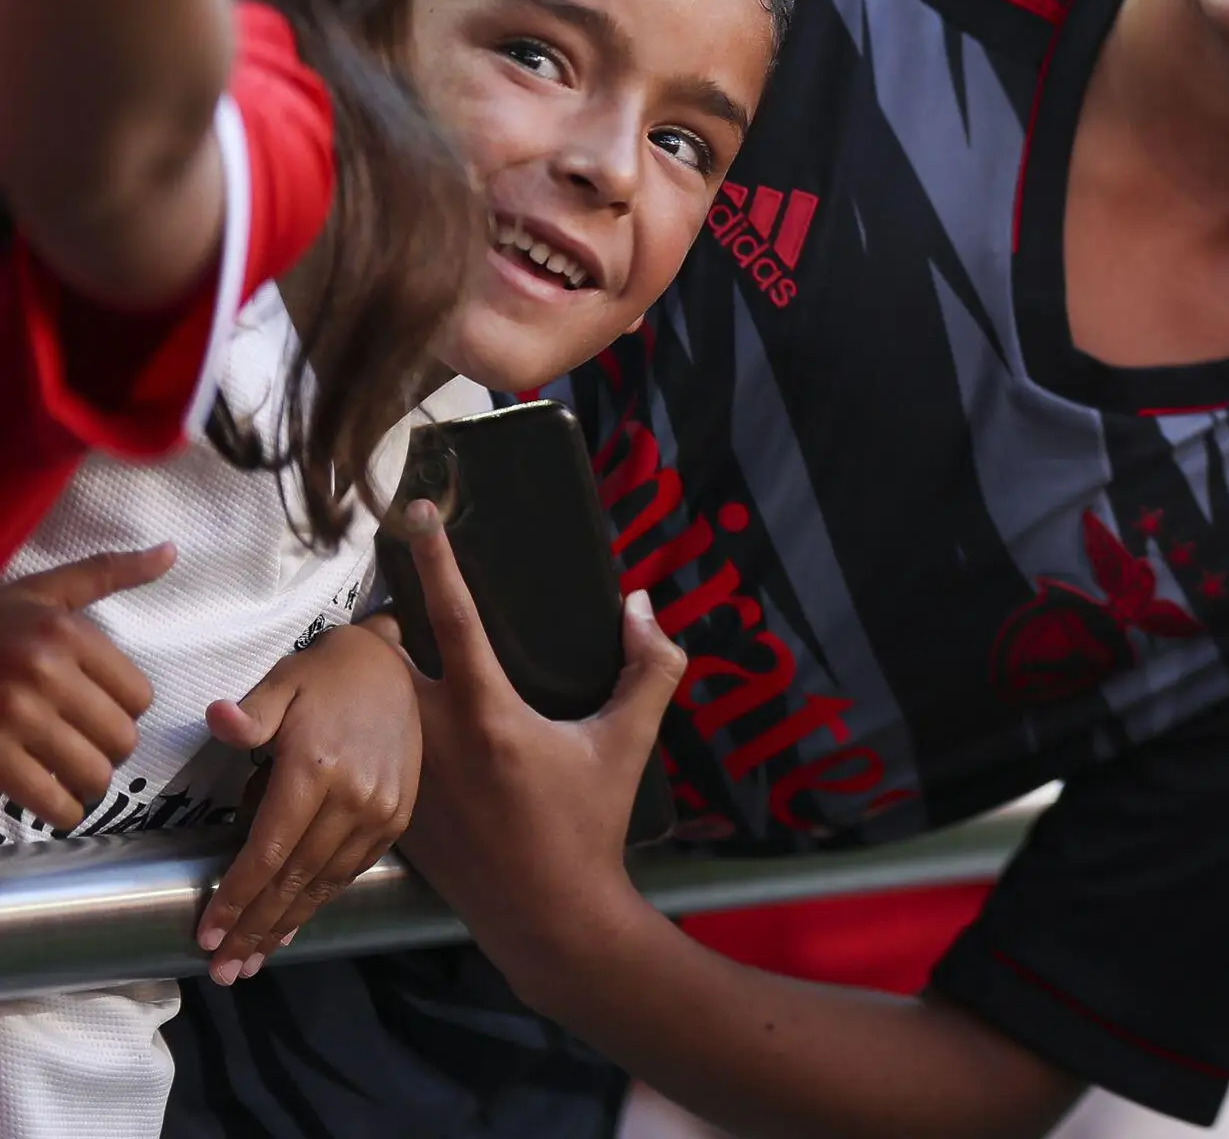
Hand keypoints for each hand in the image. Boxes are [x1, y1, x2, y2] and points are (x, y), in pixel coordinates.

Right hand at [0, 541, 170, 829]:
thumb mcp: (42, 592)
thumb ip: (107, 572)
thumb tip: (170, 552)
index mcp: (64, 635)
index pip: (139, 696)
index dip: (126, 710)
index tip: (106, 709)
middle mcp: (43, 676)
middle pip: (121, 739)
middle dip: (111, 749)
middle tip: (92, 747)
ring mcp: (14, 719)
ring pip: (92, 774)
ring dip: (90, 782)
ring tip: (77, 775)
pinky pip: (50, 800)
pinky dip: (62, 810)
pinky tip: (58, 804)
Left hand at [193, 619, 418, 982]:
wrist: (389, 667)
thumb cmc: (322, 676)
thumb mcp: (281, 683)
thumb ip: (249, 712)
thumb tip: (216, 719)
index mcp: (317, 769)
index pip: (268, 851)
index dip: (235, 898)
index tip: (207, 935)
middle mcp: (353, 798)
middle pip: (294, 879)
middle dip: (254, 928)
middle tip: (224, 969)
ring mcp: (381, 810)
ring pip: (325, 882)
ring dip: (287, 925)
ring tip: (253, 959)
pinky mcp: (398, 815)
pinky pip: (352, 869)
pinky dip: (321, 900)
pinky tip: (295, 923)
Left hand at [392, 503, 685, 1003]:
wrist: (550, 917)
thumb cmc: (590, 826)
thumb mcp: (630, 742)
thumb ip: (650, 668)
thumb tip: (642, 607)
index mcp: (487, 712)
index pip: (454, 616)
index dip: (437, 559)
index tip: (418, 512)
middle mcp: (435, 738)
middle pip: (388, 653)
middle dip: (388, 617)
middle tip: (400, 588)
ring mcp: (408, 778)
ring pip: (376, 704)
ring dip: (382, 672)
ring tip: (393, 647)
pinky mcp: (397, 812)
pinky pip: (380, 751)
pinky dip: (384, 729)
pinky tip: (395, 726)